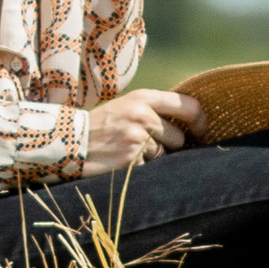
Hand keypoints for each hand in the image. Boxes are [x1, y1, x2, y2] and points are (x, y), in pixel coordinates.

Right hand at [83, 89, 205, 172]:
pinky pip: (150, 169)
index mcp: (143, 98)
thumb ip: (154, 111)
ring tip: (127, 152)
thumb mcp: (126, 107)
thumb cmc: (101, 126)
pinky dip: (140, 169)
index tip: (201, 134)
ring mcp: (137, 139)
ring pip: (164, 156)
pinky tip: (122, 163)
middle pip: (178, 137)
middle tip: (144, 146)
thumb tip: (191, 128)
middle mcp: (142, 115)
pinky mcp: (131, 160)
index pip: (189, 106)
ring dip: (152, 159)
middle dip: (168, 147)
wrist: (67, 142)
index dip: (201, 122)